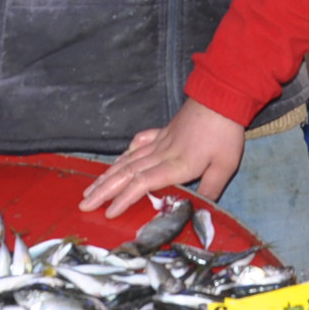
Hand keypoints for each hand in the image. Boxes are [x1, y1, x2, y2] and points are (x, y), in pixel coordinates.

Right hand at [78, 100, 245, 217]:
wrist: (222, 96)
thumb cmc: (224, 133)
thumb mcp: (225, 166)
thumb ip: (210, 190)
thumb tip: (200, 211)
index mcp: (175, 165)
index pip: (142, 184)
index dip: (124, 199)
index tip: (108, 213)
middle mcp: (161, 153)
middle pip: (126, 173)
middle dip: (103, 190)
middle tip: (83, 204)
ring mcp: (159, 140)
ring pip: (127, 159)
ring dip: (107, 175)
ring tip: (90, 188)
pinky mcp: (162, 131)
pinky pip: (138, 143)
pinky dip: (125, 154)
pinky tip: (118, 161)